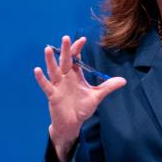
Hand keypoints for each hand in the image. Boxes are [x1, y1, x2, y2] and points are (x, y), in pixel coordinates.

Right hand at [34, 35, 125, 161]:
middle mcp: (65, 78)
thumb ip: (108, 87)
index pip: (76, 59)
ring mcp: (57, 86)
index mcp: (75, 76)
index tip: (82, 39)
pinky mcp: (52, 95)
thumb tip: (123, 80)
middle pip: (65, 61)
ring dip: (50, 61)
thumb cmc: (82, 108)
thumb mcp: (97, 96)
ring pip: (53, 71)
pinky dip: (41, 79)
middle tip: (65, 37)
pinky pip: (45, 86)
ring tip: (47, 49)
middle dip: (66, 50)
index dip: (78, 49)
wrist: (73, 123)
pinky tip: (37, 70)